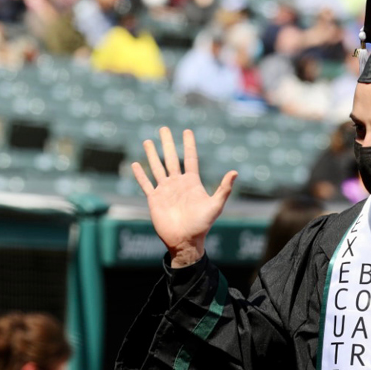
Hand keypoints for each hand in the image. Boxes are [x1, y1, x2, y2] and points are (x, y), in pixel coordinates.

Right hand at [132, 127, 236, 267]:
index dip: (188, 145)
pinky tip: (135, 164)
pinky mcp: (154, 199)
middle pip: (171, 158)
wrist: (185, 241)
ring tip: (148, 141)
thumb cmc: (202, 225)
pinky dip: (140, 175)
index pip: (190, 158)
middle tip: (163, 129)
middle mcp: (178, 183)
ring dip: (152, 154)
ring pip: (157, 168)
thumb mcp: (215, 206)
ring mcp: (165, 190)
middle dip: (167, 143)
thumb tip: (235, 172)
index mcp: (192, 182)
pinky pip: (146, 184)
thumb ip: (224, 189)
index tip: (187, 131)